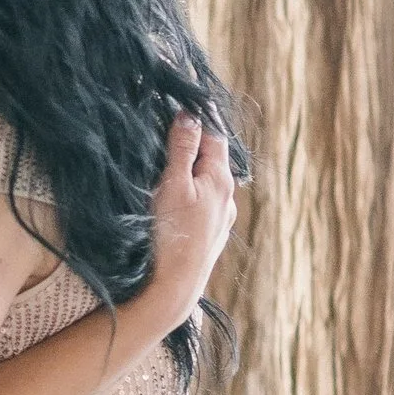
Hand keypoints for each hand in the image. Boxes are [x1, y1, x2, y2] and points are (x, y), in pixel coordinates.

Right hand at [143, 116, 236, 324]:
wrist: (172, 288)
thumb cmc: (169, 234)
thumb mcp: (172, 184)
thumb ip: (182, 149)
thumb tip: (190, 116)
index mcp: (220, 179)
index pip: (213, 135)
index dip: (196, 119)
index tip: (178, 106)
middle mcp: (228, 198)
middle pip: (212, 159)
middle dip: (192, 146)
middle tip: (166, 135)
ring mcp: (222, 219)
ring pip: (207, 184)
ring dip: (190, 173)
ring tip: (166, 170)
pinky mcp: (212, 237)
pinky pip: (203, 205)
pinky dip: (190, 196)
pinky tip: (171, 203)